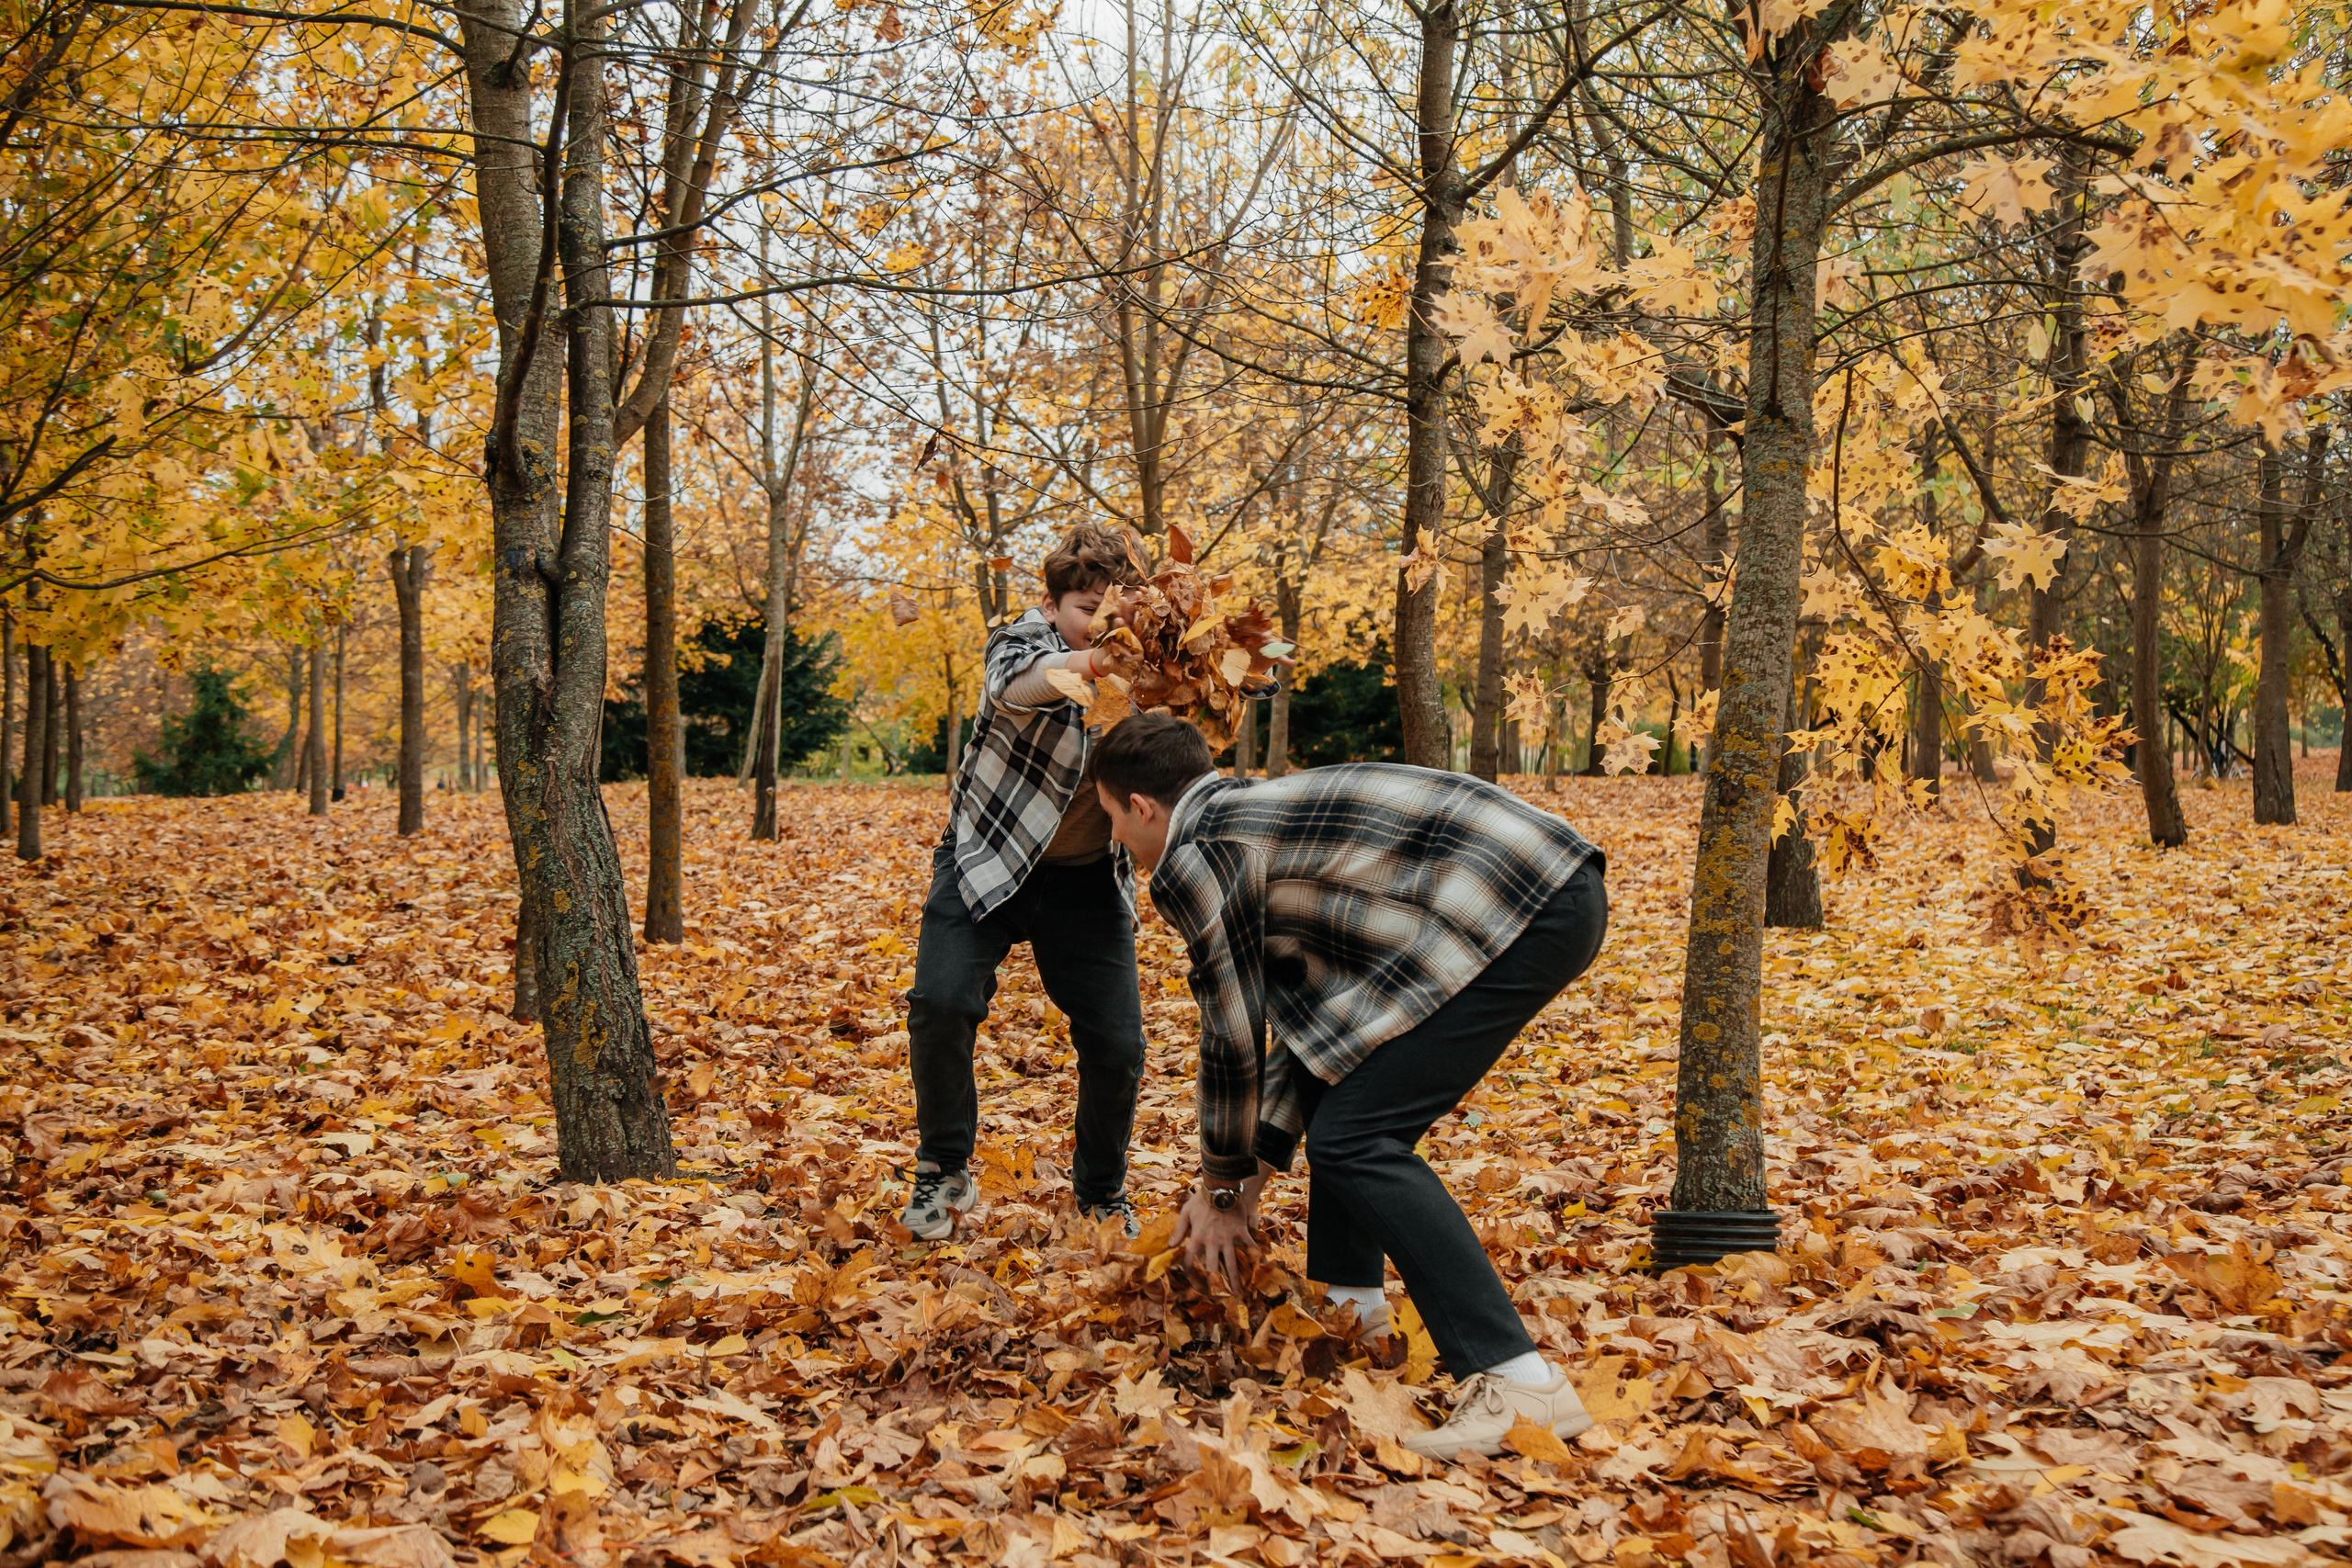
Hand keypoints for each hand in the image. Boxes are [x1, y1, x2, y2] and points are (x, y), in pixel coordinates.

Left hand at [1169, 1168, 1271, 1291]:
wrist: (1221, 1187)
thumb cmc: (1201, 1199)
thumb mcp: (1186, 1212)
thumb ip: (1179, 1230)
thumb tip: (1170, 1246)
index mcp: (1197, 1237)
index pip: (1190, 1259)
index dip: (1188, 1271)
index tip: (1188, 1279)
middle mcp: (1212, 1242)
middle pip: (1211, 1268)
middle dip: (1213, 1284)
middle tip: (1215, 1296)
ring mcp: (1228, 1238)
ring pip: (1231, 1263)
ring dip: (1234, 1280)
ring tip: (1237, 1293)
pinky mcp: (1240, 1232)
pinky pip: (1248, 1247)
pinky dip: (1254, 1256)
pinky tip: (1259, 1267)